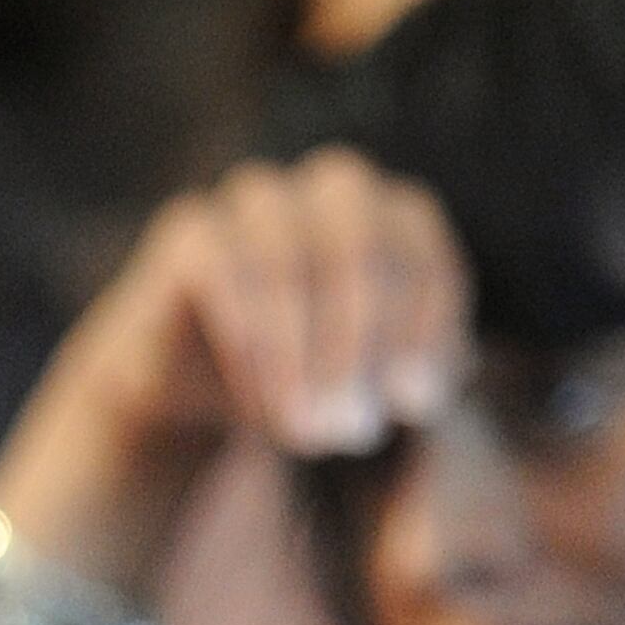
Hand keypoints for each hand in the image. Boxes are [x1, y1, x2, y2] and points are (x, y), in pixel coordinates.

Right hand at [45, 148, 472, 477]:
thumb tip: (433, 381)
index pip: (423, 253)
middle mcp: (330, 191)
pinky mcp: (191, 231)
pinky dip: (246, 345)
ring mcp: (257, 201)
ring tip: (305, 433)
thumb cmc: (307, 382)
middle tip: (354, 428)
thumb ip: (414, 380)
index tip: (416, 405)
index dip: (425, 329)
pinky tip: (257, 408)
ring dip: (298, 354)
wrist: (195, 391)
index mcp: (393, 216)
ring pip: (286, 256)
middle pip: (359, 241)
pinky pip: (222, 272)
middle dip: (361, 340)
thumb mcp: (374, 389)